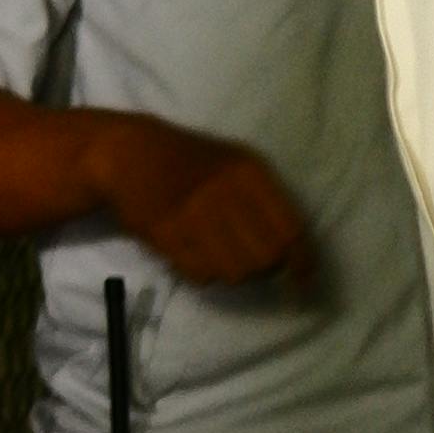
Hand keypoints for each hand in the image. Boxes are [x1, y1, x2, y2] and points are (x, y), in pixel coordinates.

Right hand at [88, 114, 314, 287]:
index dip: (301, 262)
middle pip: (266, 259)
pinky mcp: (165, 234)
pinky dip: (203, 272)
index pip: (290, 231)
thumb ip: (274, 208)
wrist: (129, 152)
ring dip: (232, 271)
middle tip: (248, 256)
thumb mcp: (240, 167)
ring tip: (218, 251)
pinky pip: (202, 275)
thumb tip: (303, 261)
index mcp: (250, 173)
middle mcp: (225, 193)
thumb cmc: (195, 163)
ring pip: (236, 273)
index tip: (302, 280)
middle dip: (263, 267)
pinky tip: (194, 252)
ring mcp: (193, 214)